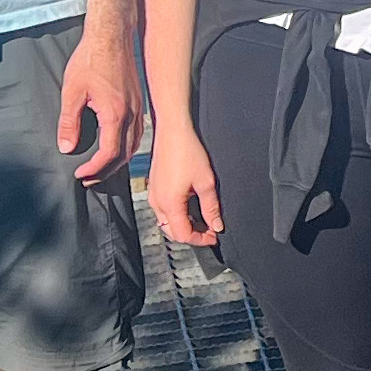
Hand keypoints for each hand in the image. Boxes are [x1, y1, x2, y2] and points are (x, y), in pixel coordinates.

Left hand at [60, 24, 144, 181]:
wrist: (111, 36)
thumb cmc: (91, 59)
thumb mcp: (72, 91)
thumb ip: (69, 122)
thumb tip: (66, 147)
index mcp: (115, 113)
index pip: (109, 154)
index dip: (94, 169)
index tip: (80, 174)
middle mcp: (131, 113)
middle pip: (124, 155)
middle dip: (106, 171)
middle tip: (88, 178)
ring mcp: (138, 107)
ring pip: (134, 145)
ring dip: (118, 160)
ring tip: (101, 167)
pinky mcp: (138, 101)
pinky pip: (137, 132)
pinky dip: (126, 146)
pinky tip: (115, 145)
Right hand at [149, 128, 222, 245]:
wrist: (173, 131)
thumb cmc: (188, 151)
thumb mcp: (206, 182)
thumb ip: (211, 207)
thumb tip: (217, 225)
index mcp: (169, 204)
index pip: (182, 235)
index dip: (200, 240)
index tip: (214, 237)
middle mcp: (157, 202)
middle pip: (172, 232)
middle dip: (191, 235)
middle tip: (209, 231)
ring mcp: (153, 195)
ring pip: (165, 222)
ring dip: (183, 225)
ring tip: (201, 220)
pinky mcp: (153, 187)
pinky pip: (162, 210)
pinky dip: (175, 215)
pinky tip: (189, 208)